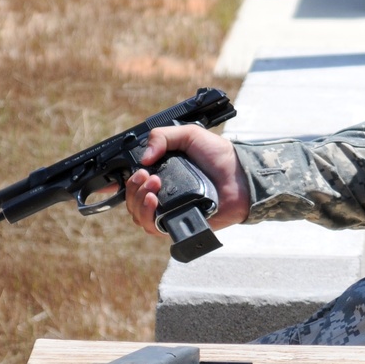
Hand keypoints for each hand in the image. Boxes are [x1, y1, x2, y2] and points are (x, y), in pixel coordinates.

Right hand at [125, 124, 251, 235]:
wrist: (241, 177)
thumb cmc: (219, 156)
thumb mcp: (189, 135)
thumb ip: (163, 137)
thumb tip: (143, 159)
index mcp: (163, 174)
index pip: (134, 183)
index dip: (124, 182)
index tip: (126, 175)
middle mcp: (163, 194)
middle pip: (132, 200)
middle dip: (133, 188)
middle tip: (147, 175)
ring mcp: (170, 211)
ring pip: (139, 215)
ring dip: (137, 200)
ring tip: (152, 186)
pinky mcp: (178, 224)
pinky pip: (154, 228)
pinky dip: (147, 215)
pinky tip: (154, 200)